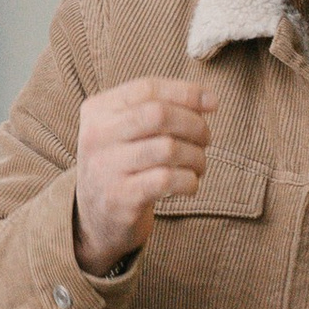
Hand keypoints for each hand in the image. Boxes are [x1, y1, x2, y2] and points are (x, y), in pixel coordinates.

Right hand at [73, 77, 211, 273]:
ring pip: (168, 148)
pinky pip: (167, 180)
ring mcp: (106, 168)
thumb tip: (209, 100)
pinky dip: (189, 181)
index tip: (213, 103)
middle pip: (159, 114)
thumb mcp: (126, 131)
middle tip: (206, 139)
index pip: (147, 88)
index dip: (186, 92)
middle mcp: (96, 136)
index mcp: (97, 111)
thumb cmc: (123, 166)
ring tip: (199, 165)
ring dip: (196, 156)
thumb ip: (158, 109)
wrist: (95, 219)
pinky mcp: (120, 198)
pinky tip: (189, 184)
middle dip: (194, 125)